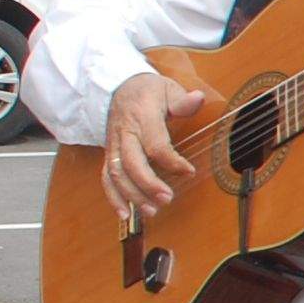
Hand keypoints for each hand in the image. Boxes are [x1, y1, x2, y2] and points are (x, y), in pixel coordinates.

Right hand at [103, 71, 205, 221]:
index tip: (189, 171)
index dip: (172, 160)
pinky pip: (106, 178)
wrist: (118, 88)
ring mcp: (113, 146)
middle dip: (148, 184)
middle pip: (130, 163)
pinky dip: (114, 198)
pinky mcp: (109, 155)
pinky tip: (127, 214)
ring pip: (116, 174)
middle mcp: (124, 133)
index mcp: (142, 117)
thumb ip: (182, 100)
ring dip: (132, 195)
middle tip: (167, 199)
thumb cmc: (148, 91)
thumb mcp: (167, 88)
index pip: (155, 143)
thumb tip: (197, 99)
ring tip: (152, 211)